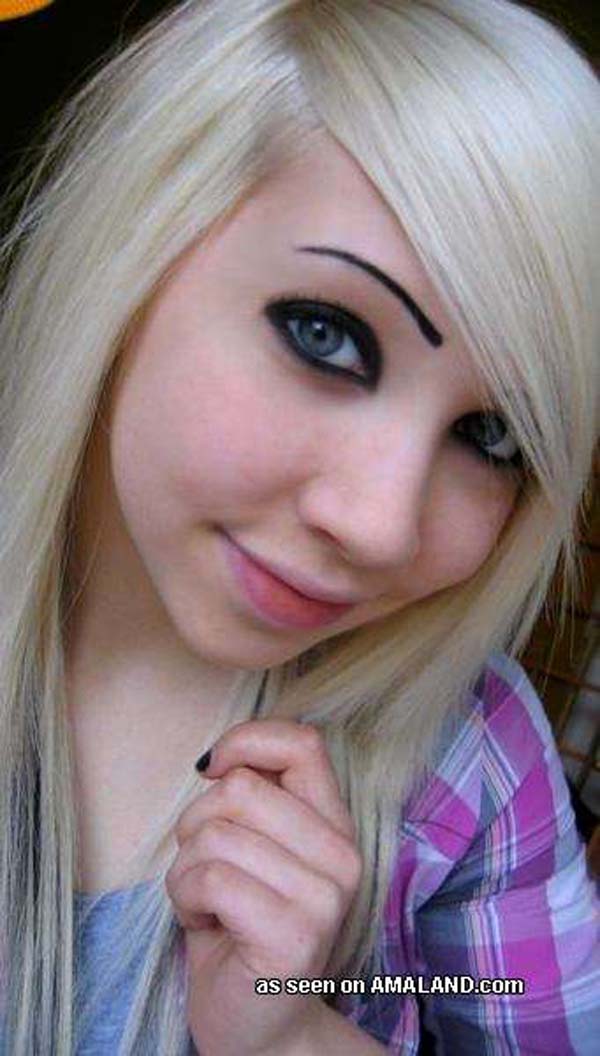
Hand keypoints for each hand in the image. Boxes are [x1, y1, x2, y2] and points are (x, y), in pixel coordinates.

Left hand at [165, 719, 361, 1055]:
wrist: (257, 1028)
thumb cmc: (241, 929)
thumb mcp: (254, 850)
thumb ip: (254, 800)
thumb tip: (218, 759)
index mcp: (335, 825)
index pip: (302, 743)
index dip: (246, 740)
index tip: (212, 769)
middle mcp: (342, 856)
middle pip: (241, 788)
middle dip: (195, 825)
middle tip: (204, 869)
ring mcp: (324, 897)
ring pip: (217, 833)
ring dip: (185, 869)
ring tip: (204, 902)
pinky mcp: (295, 934)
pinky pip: (211, 878)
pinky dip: (186, 898)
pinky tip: (203, 925)